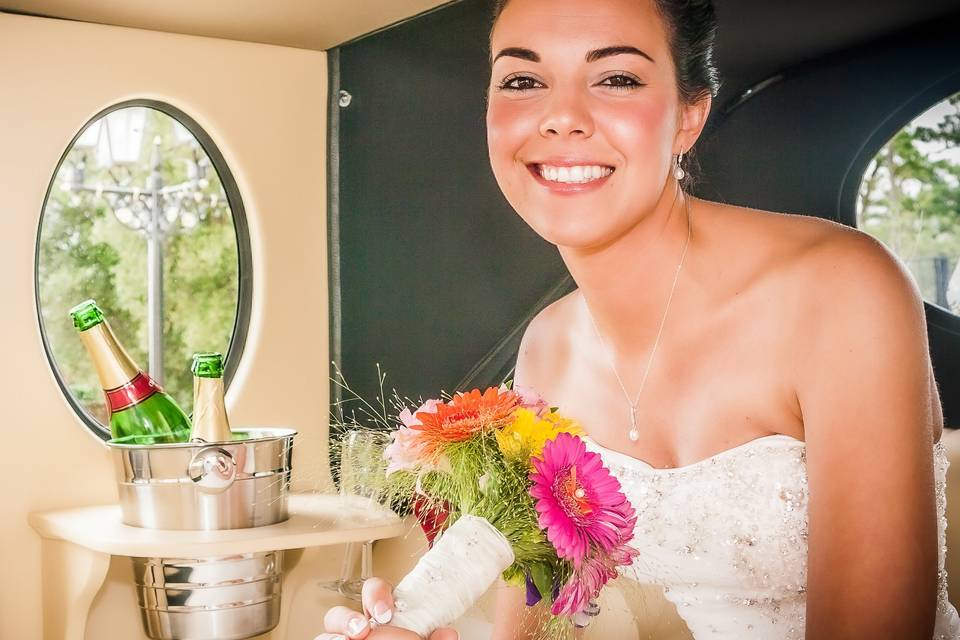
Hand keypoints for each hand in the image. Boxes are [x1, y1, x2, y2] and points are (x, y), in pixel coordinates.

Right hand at [317, 577, 458, 639]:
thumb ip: (432, 639)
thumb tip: (448, 634)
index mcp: (380, 618)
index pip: (373, 593)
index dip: (376, 595)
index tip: (385, 612)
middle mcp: (356, 630)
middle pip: (339, 614)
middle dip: (347, 619)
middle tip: (361, 630)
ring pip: (326, 635)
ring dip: (332, 636)